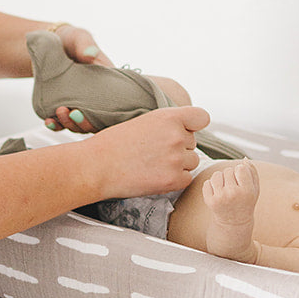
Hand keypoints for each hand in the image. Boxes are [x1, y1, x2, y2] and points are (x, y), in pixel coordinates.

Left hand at [42, 23, 112, 133]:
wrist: (48, 43)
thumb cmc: (71, 39)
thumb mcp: (80, 38)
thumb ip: (86, 45)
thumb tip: (90, 54)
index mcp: (107, 83)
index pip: (115, 105)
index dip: (109, 115)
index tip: (98, 114)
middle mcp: (95, 98)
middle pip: (97, 120)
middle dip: (87, 123)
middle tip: (74, 113)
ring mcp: (78, 104)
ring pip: (80, 124)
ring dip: (71, 124)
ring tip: (60, 113)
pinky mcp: (62, 106)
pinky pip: (61, 122)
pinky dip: (56, 125)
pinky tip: (49, 121)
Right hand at [89, 105, 210, 199]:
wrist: (96, 166)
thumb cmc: (114, 143)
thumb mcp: (144, 121)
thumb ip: (168, 124)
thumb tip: (187, 132)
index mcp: (169, 117)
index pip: (202, 117)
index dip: (193, 125)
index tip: (185, 130)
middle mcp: (177, 136)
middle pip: (193, 143)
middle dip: (179, 147)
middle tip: (153, 151)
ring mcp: (176, 159)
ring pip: (191, 161)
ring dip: (177, 164)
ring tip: (152, 164)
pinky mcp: (173, 180)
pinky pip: (186, 179)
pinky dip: (174, 180)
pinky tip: (154, 175)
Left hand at [202, 160, 259, 227]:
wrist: (234, 223)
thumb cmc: (246, 203)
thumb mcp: (255, 189)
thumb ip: (252, 172)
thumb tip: (244, 159)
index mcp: (247, 191)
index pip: (240, 168)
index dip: (240, 171)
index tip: (241, 180)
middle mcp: (233, 194)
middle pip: (227, 170)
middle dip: (230, 176)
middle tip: (234, 188)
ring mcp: (220, 198)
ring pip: (216, 175)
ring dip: (220, 179)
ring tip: (225, 189)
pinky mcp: (209, 201)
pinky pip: (207, 183)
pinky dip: (211, 186)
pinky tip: (218, 194)